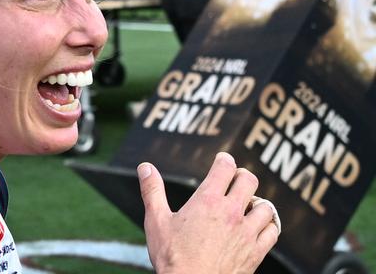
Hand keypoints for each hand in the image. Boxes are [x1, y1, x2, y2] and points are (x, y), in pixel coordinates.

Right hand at [138, 153, 278, 273]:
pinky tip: (258, 227)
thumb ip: (152, 191)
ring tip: (247, 206)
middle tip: (235, 180)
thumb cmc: (172, 256)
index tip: (222, 160)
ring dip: (256, 203)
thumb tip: (145, 167)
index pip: (225, 168)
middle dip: (242, 176)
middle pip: (250, 181)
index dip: (224, 160)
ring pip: (265, 207)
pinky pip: (272, 231)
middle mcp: (232, 213)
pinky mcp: (256, 252)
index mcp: (208, 201)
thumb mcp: (156, 220)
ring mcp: (247, 233)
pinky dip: (267, 226)